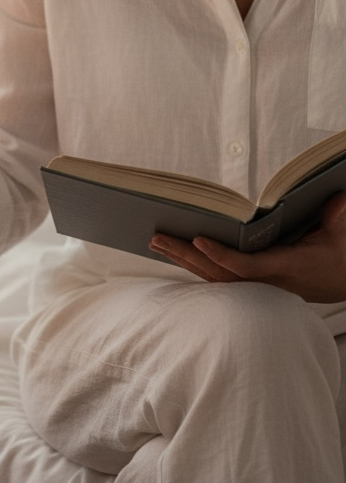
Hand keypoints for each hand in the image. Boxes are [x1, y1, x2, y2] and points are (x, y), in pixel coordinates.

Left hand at [149, 192, 345, 302]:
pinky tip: (173, 252)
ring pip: (213, 276)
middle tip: (157, 237)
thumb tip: (339, 196)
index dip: (222, 255)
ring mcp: (256, 286)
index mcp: (286, 267)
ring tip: (156, 242)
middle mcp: (266, 281)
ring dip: (183, 259)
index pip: (248, 266)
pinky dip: (193, 264)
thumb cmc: (338, 256)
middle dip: (187, 255)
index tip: (200, 239)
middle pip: (219, 272)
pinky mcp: (250, 284)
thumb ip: (337, 216)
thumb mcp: (342, 234)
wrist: (342, 282)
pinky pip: (217, 276)